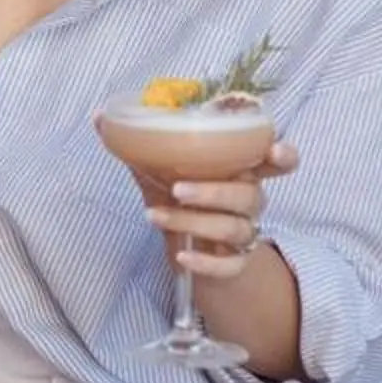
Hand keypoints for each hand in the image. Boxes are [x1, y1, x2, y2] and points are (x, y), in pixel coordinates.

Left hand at [141, 139, 301, 281]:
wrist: (188, 251)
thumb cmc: (181, 201)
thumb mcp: (161, 174)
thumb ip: (140, 148)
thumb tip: (98, 117)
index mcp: (240, 171)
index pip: (276, 162)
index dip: (283, 156)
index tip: (273, 151)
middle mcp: (249, 200)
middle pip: (248, 195)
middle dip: (213, 192)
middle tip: (177, 189)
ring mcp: (244, 233)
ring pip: (232, 228)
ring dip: (192, 222)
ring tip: (154, 216)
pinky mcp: (236, 264)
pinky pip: (229, 265)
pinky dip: (206, 263)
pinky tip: (182, 256)